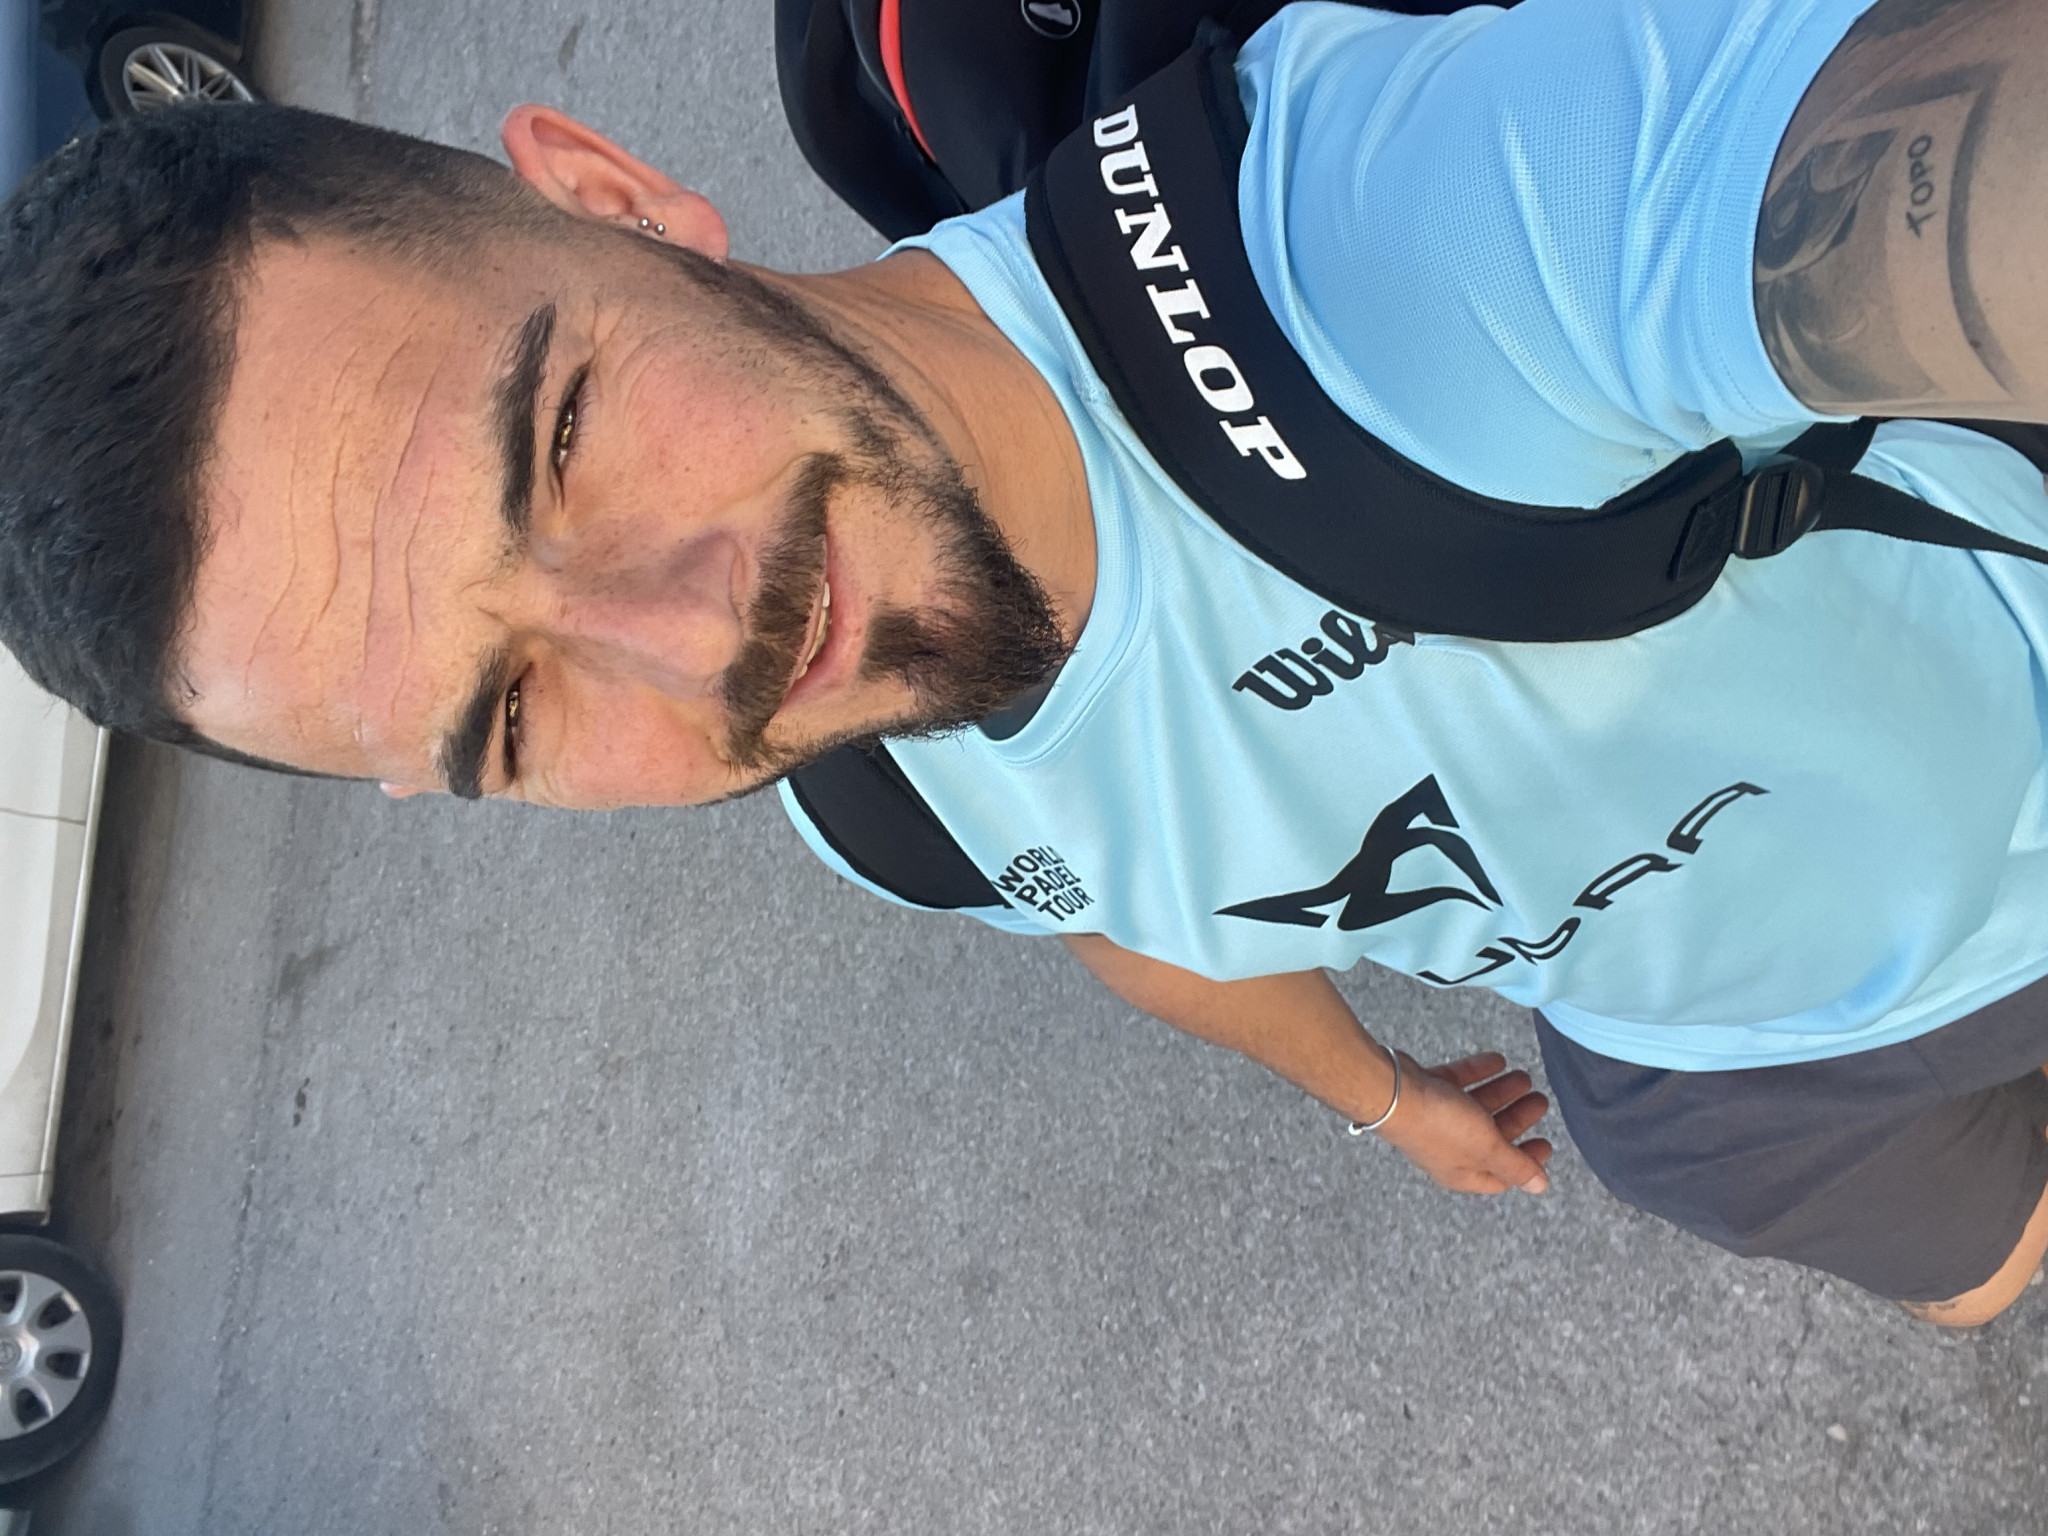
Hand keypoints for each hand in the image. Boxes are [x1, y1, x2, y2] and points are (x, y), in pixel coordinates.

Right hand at [1373, 1051, 1552, 1195]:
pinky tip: (1497, 1061)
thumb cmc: (1440, 1125)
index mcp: (1462, 1171)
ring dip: (1502, 1093)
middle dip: (1518, 1119)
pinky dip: (1478, 1073)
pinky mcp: (1427, 1092)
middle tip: (1540, 1101)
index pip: (1501, 1175)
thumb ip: (1516, 1165)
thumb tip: (1541, 1187)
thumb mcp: (1487, 1148)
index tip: (1545, 1142)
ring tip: (1524, 1077)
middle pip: (1491, 1138)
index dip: (1526, 1162)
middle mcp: (1448, 1149)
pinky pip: (1458, 1083)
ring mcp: (1435, 1120)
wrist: (1391, 1091)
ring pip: (1476, 1108)